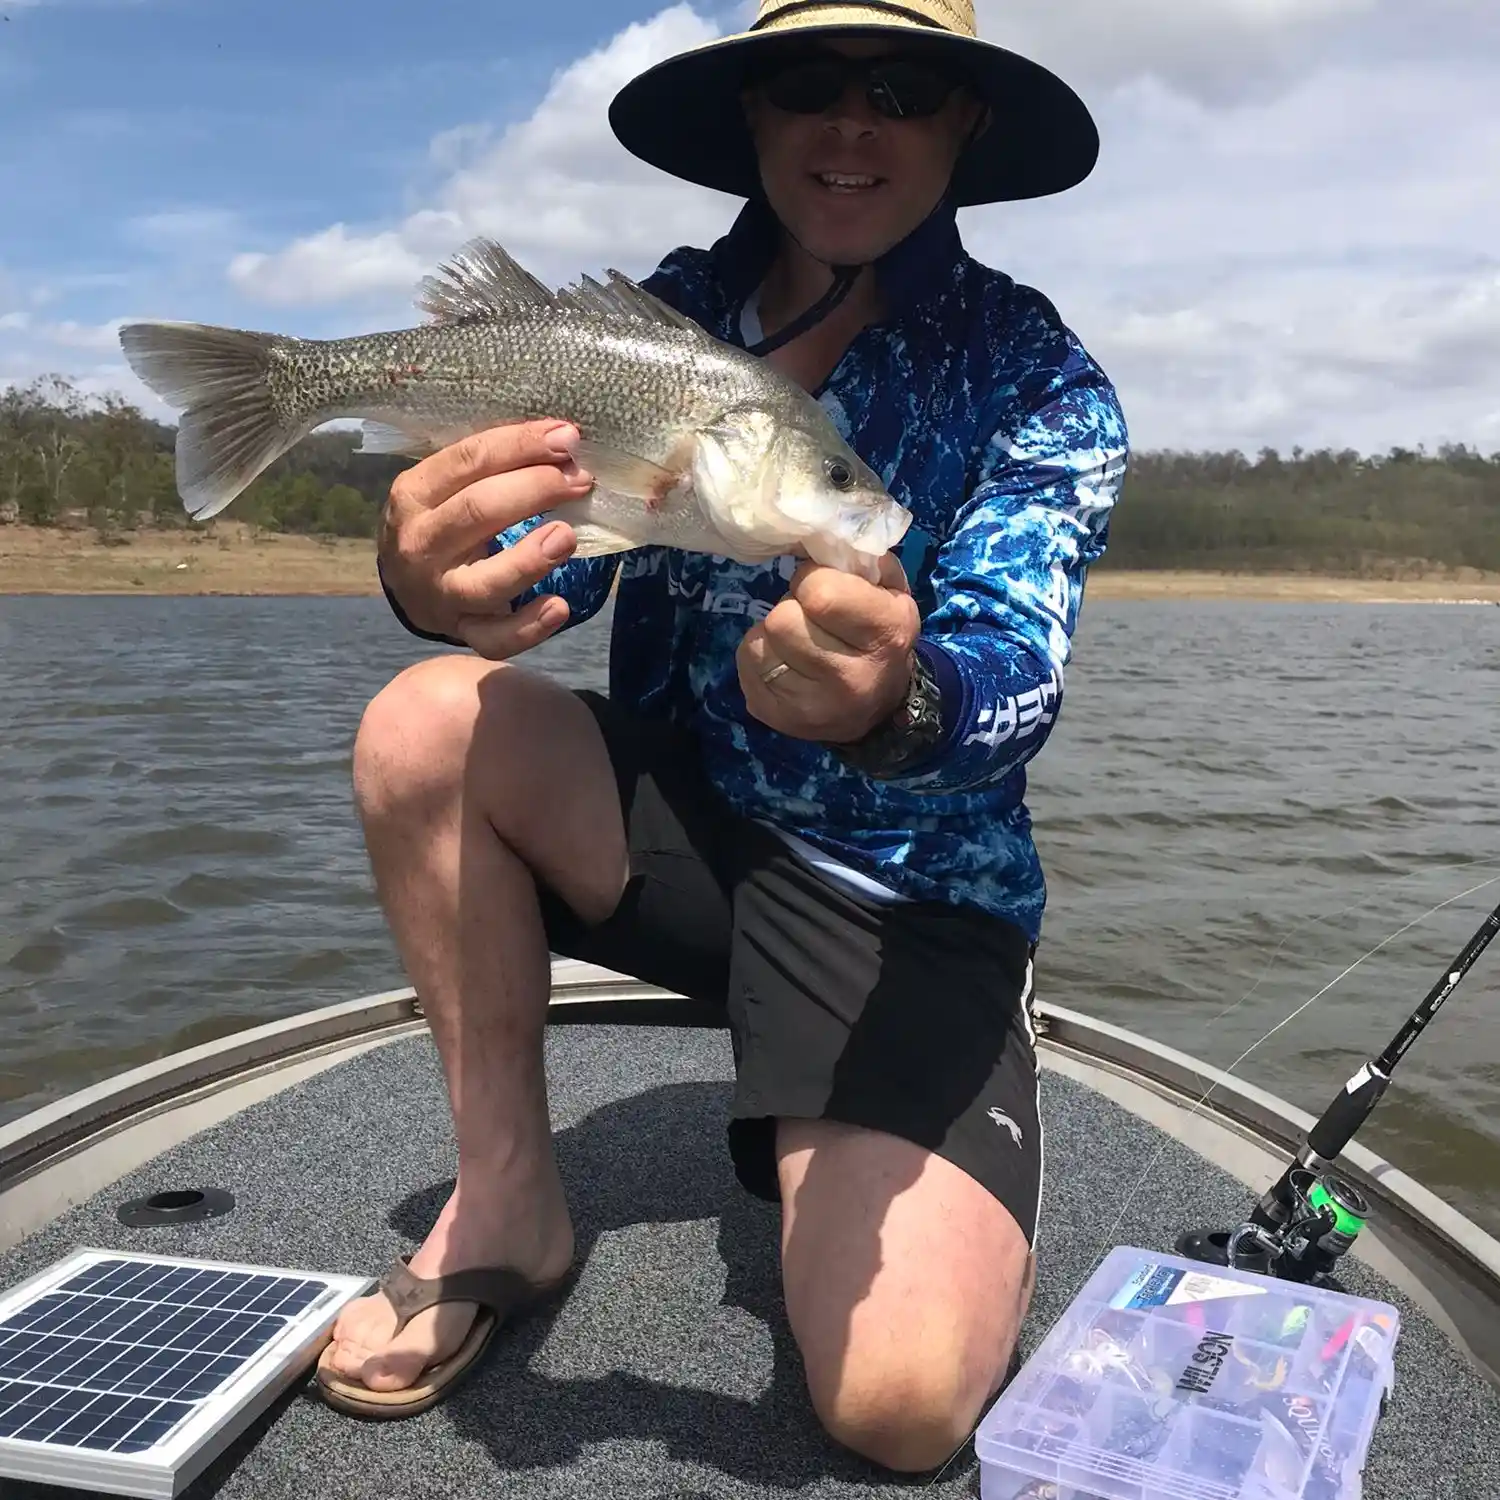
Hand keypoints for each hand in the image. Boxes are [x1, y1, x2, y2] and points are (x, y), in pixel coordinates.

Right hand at [378, 420, 591, 658]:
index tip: (567, 438)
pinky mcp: (464, 632)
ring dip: (530, 560)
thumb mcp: (447, 486)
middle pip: (478, 511)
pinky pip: (496, 638)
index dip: (521, 446)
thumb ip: (491, 465)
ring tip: (567, 536)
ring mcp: (441, 594)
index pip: (469, 460)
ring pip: (485, 582)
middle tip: (580, 479)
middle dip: (535, 489)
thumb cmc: (442, 521)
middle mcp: (421, 545)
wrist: (407, 585)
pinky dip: (529, 626)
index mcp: (414, 494)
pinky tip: (558, 606)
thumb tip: (561, 439)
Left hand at [738, 554, 920, 743]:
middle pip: (781, 620)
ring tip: (797, 640)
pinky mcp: (776, 718)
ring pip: (758, 643)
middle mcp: (850, 680)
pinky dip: (760, 655)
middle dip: (791, 609)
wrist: (879, 707)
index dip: (813, 580)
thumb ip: (858, 557)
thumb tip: (812, 530)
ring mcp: (810, 707)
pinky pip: (746, 664)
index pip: (819, 593)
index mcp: (884, 636)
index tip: (824, 587)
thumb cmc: (879, 634)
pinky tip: (784, 661)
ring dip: (773, 633)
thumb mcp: (889, 590)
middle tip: (809, 617)